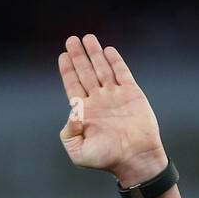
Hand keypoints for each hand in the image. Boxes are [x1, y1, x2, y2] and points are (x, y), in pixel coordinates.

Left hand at [58, 35, 166, 188]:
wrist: (135, 158)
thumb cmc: (107, 159)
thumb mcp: (79, 153)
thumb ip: (69, 134)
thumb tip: (71, 113)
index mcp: (86, 113)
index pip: (74, 86)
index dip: (68, 71)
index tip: (63, 56)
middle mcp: (99, 101)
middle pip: (85, 73)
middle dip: (78, 56)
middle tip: (71, 40)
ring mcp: (115, 96)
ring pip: (102, 69)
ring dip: (94, 53)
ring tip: (87, 38)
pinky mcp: (132, 94)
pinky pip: (122, 73)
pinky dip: (115, 61)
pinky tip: (108, 50)